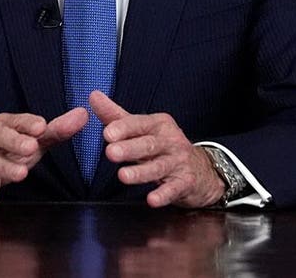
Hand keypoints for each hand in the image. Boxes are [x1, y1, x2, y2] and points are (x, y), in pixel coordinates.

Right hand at [0, 108, 87, 204]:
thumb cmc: (5, 152)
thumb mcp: (30, 141)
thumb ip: (56, 130)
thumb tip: (83, 114)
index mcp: (5, 125)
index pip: (16, 121)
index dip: (28, 123)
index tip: (42, 126)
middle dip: (15, 140)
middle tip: (32, 147)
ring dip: (5, 167)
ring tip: (22, 174)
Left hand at [90, 91, 224, 208]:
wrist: (202, 170)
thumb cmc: (164, 147)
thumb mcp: (142, 129)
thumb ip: (116, 115)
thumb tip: (93, 95)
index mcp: (158, 124)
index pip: (139, 124)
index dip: (124, 128)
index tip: (107, 133)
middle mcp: (170, 141)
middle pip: (148, 144)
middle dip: (129, 148)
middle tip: (111, 153)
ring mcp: (179, 162)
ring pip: (158, 167)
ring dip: (141, 172)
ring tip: (123, 176)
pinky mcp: (186, 182)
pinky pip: (174, 189)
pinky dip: (164, 194)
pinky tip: (152, 200)